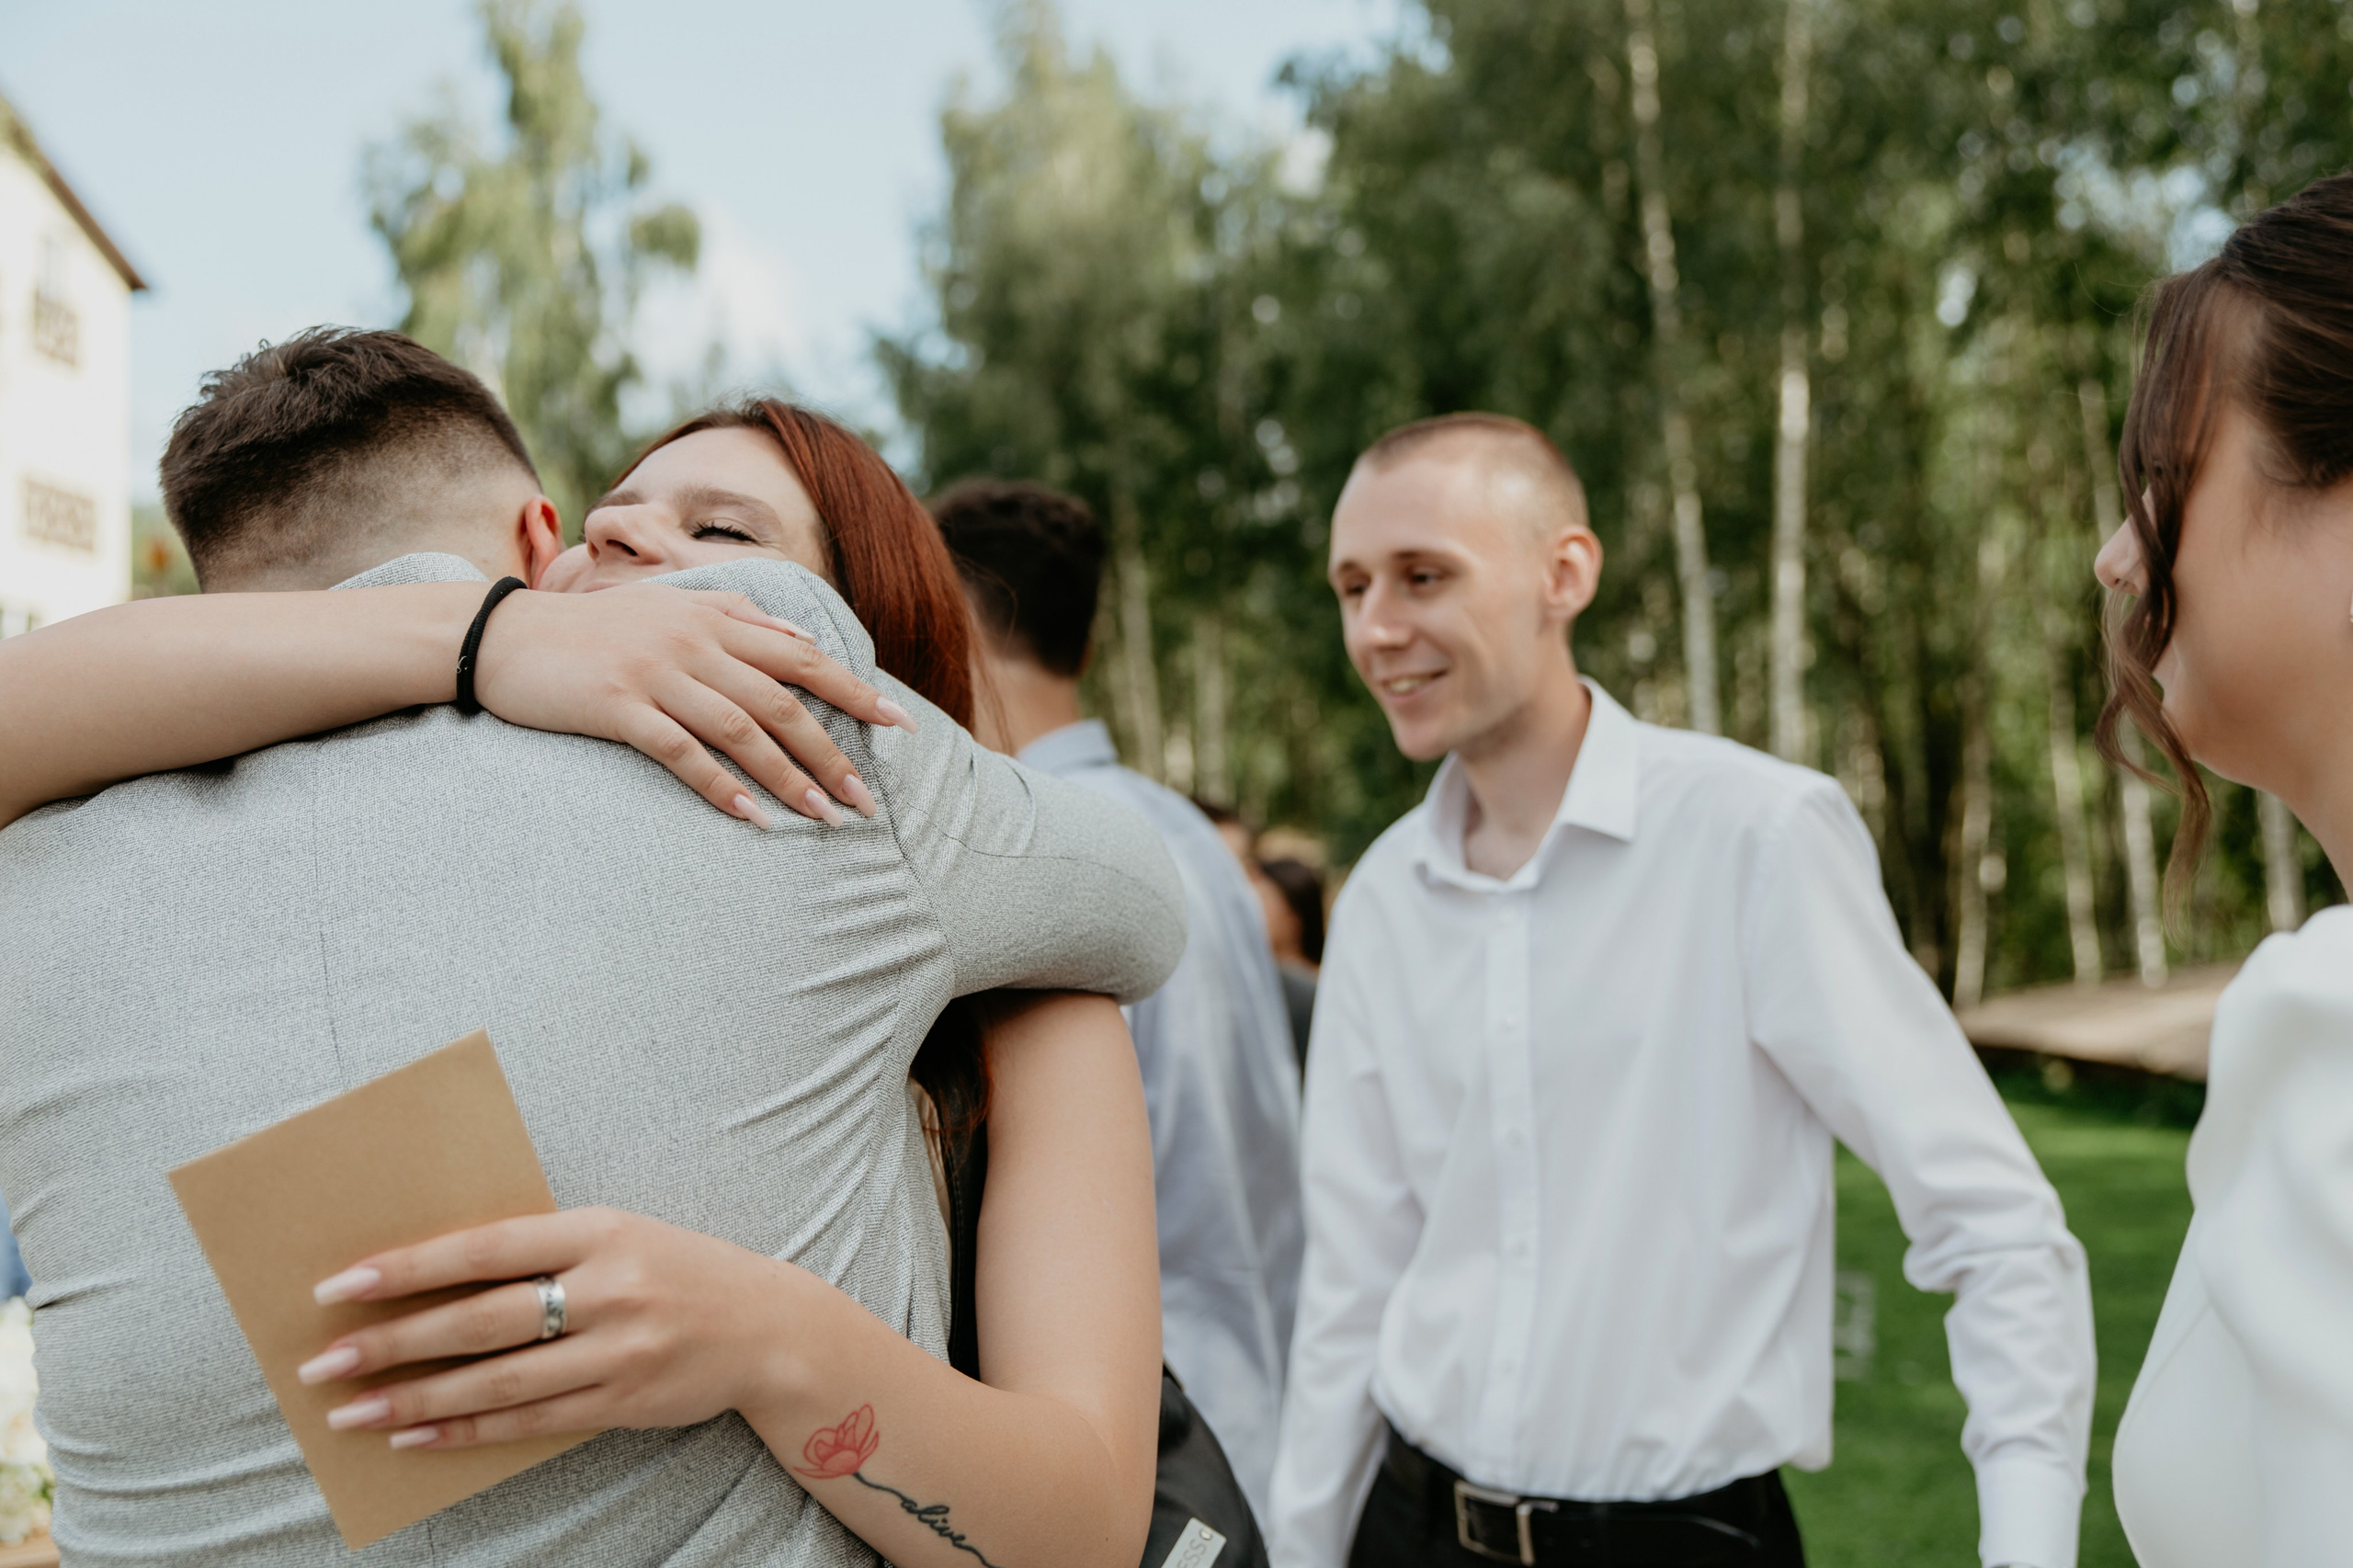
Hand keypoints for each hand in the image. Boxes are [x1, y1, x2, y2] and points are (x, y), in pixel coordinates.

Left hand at [296, 1208, 808, 1449]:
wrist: (769, 1327)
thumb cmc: (676, 1268)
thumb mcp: (617, 1235)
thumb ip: (542, 1250)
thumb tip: (434, 1275)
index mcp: (600, 1230)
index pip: (486, 1248)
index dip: (410, 1268)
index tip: (340, 1285)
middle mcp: (609, 1289)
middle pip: (481, 1321)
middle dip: (393, 1342)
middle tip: (323, 1361)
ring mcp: (618, 1352)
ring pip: (497, 1382)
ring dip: (415, 1400)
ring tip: (351, 1411)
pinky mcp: (623, 1403)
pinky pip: (528, 1423)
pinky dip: (466, 1431)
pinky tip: (416, 1437)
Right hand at [473, 583, 917, 825]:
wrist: (503, 635)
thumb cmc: (594, 629)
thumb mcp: (669, 607)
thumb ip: (736, 616)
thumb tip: (802, 638)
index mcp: (712, 617)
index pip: (800, 655)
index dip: (854, 690)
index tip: (901, 725)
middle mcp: (692, 642)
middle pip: (781, 700)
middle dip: (831, 752)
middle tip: (867, 800)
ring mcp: (655, 673)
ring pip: (740, 730)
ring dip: (787, 777)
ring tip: (824, 818)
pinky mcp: (617, 706)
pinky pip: (680, 752)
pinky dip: (719, 786)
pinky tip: (751, 818)